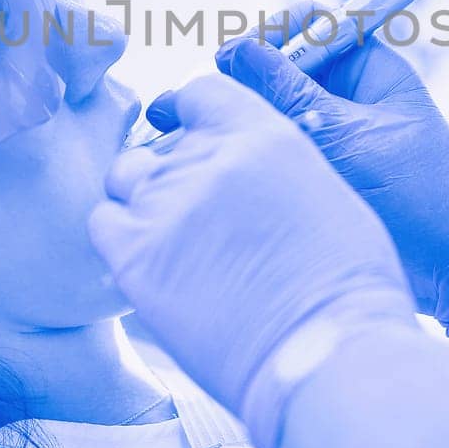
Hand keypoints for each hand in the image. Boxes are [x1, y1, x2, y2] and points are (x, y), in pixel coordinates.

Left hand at [91, 74, 414, 447]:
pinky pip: (102, 223)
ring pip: (124, 177)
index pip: (199, 93)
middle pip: (160, 144)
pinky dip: (120, 239)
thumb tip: (247, 174)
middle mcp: (207, 159)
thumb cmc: (346, 288)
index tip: (193, 141)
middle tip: (200, 222)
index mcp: (261, 134)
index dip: (192, 118)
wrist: (328, 355)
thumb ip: (271, 168)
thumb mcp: (323, 194)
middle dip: (175, 175)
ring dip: (143, 202)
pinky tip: (153, 268)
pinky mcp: (135, 256)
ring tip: (176, 246)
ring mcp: (165, 204)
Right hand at [154, 2, 448, 334]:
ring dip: (233, 123)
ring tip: (186, 137)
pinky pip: (270, 150)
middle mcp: (342, 93)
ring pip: (265, 111)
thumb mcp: (349, 137)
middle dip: (235, 83)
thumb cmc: (424, 194)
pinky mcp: (313, 171)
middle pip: (275, 66)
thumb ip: (289, 93)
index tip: (235, 58)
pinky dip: (242, 156)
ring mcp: (326, 132)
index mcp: (366, 65)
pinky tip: (208, 168)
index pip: (308, 23)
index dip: (269, 33)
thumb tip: (233, 51)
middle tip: (189, 105)